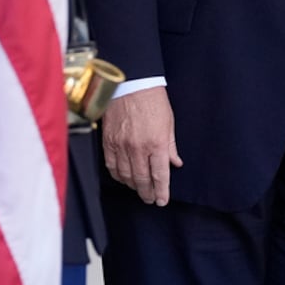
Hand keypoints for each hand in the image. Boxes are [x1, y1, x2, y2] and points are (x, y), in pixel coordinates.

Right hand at [101, 86, 182, 205]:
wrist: (131, 84)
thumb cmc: (153, 101)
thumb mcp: (169, 122)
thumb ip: (171, 146)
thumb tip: (175, 163)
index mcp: (156, 143)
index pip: (159, 175)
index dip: (161, 191)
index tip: (162, 201)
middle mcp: (138, 148)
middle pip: (141, 179)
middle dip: (147, 192)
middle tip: (150, 199)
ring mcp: (121, 146)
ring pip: (125, 176)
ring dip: (133, 186)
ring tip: (139, 190)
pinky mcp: (108, 142)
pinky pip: (112, 166)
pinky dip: (118, 176)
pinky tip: (123, 178)